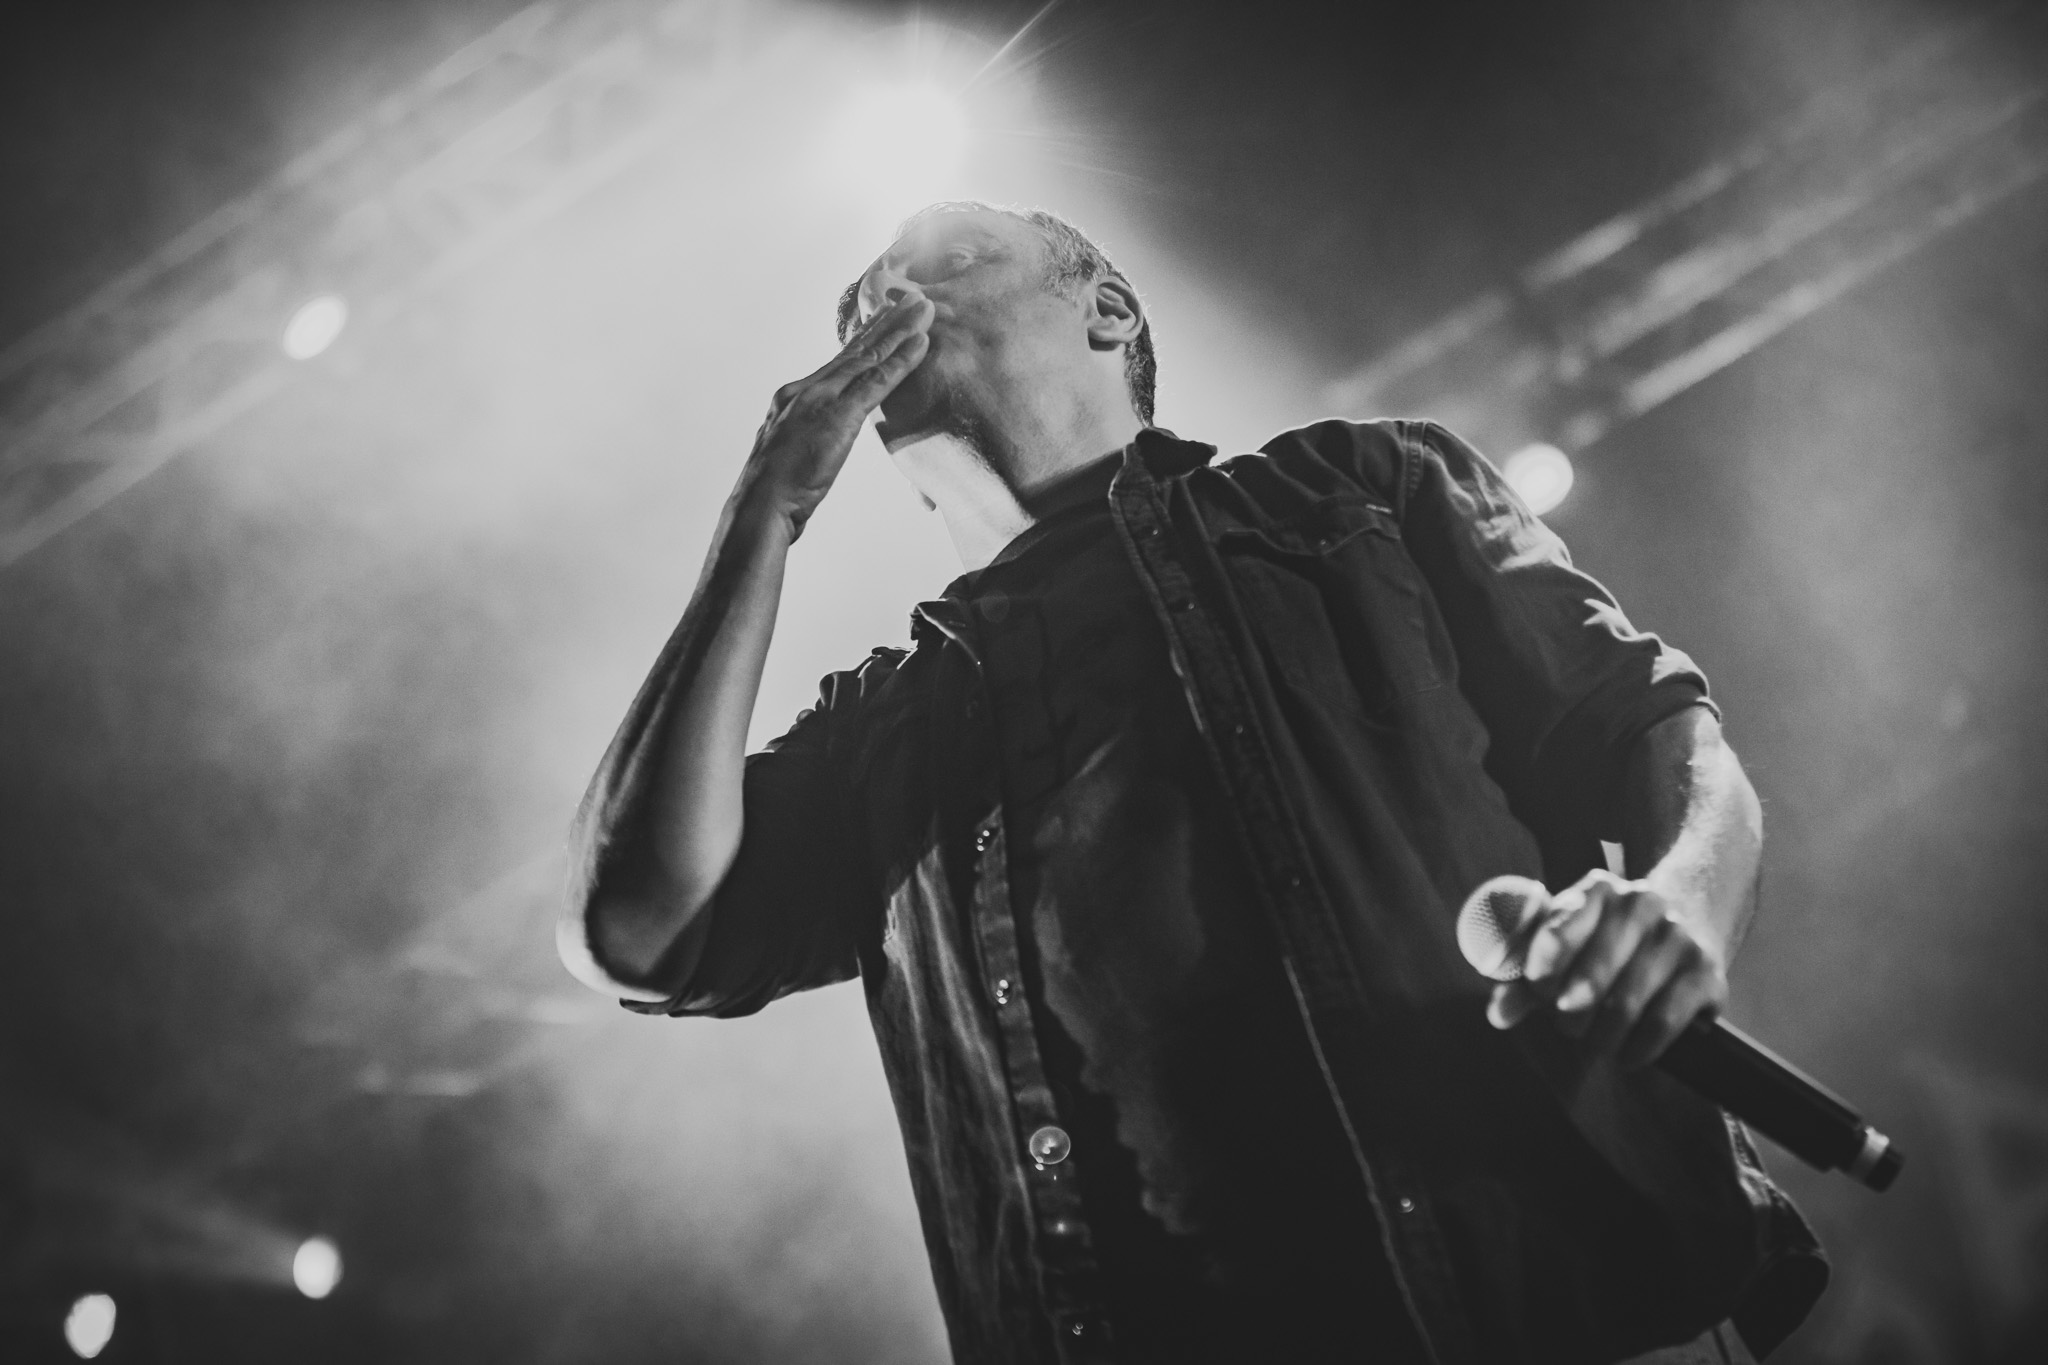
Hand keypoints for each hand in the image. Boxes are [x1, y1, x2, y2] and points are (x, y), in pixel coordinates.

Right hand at [736, 293, 933, 536]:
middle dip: (885, 322)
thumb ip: (804, 438)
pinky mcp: (838, 416)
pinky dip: (901, 361)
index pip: (837, 362)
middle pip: (854, 349)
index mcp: (794, 397)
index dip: (863, 338)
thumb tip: (815, 444)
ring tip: (923, 308)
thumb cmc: (772, 493)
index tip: (883, 318)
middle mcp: (807, 389)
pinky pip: (877, 382)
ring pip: (868, 357)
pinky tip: (921, 343)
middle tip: (911, 298)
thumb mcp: (786, 454)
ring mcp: (822, 399)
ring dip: (899, 330)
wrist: (759, 505)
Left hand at [1486, 869, 1729, 1068]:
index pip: (1557, 931)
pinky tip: (1627, 1056)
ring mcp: (1677, 936)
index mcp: (1596, 889)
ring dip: (1603, 1037)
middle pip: (1592, 976)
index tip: (1541, 997)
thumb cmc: (1609, 936)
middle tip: (1567, 1028)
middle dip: (1571, 1014)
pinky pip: (1665, 1021)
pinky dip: (1639, 1047)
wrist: (1693, 910)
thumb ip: (1526, 978)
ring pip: (1627, 1004)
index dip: (1541, 974)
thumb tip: (1498, 1016)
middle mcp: (1640, 903)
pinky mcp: (1706, 971)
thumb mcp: (1566, 943)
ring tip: (1594, 1045)